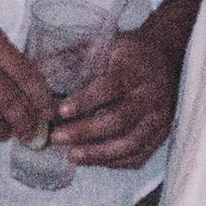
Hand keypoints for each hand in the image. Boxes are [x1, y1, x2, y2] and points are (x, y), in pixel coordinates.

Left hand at [51, 21, 181, 168]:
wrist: (167, 57)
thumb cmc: (131, 52)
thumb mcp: (108, 43)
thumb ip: (77, 57)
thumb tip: (38, 69)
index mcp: (135, 69)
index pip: (111, 87)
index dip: (85, 101)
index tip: (60, 112)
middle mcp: (151, 95)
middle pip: (120, 119)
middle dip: (86, 132)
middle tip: (57, 138)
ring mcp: (159, 117)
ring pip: (131, 143)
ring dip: (99, 154)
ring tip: (73, 156)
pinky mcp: (162, 134)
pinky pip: (139, 155)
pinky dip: (115, 162)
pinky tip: (94, 160)